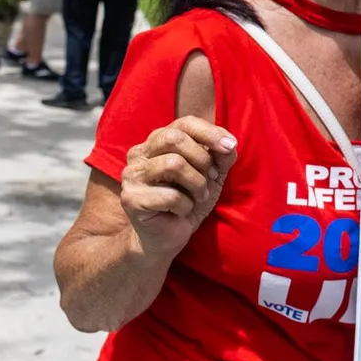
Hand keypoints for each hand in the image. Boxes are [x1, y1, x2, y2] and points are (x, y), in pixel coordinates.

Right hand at [120, 117, 237, 256]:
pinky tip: (181, 211)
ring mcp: (132, 175)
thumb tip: (230, 144)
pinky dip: (186, 206)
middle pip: (174, 138)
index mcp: (158, 141)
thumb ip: (222, 157)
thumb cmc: (188, 201)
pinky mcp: (130, 199)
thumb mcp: (212, 176)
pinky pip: (170, 195)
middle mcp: (139, 153)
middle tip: (209, 179)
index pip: (184, 123)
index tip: (230, 147)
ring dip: (197, 184)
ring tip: (197, 197)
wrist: (166, 238)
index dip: (210, 132)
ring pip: (173, 164)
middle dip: (202, 159)